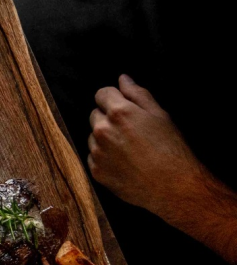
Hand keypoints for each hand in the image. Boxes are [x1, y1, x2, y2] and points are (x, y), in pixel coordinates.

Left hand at [89, 75, 206, 213]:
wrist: (172, 185)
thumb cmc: (171, 147)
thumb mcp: (159, 114)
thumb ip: (137, 94)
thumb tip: (122, 79)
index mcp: (118, 112)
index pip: (101, 94)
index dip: (113, 98)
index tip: (123, 106)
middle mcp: (102, 130)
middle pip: (95, 115)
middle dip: (108, 118)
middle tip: (130, 130)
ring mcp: (97, 152)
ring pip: (93, 136)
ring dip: (105, 138)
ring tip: (129, 148)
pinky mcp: (95, 171)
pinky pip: (94, 157)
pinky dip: (104, 157)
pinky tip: (124, 162)